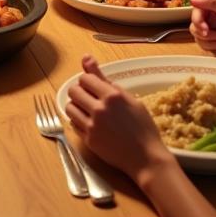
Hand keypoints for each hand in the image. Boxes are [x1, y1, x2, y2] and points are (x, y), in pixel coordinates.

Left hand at [65, 56, 175, 184]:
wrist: (146, 158)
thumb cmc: (143, 127)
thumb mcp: (130, 99)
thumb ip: (105, 79)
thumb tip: (86, 58)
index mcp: (112, 96)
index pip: (85, 78)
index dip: (89, 81)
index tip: (95, 88)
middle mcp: (99, 109)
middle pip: (74, 90)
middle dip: (80, 92)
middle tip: (90, 99)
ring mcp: (92, 125)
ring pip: (69, 107)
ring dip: (76, 106)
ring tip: (88, 110)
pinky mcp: (88, 140)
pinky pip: (72, 123)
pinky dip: (78, 121)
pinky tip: (89, 123)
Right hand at [189, 0, 215, 61]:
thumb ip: (212, 2)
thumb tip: (192, 0)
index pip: (199, 6)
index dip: (197, 14)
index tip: (202, 22)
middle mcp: (215, 15)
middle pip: (195, 19)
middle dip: (200, 27)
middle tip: (207, 32)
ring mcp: (215, 29)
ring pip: (196, 32)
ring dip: (207, 38)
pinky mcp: (215, 42)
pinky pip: (202, 43)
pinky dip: (210, 45)